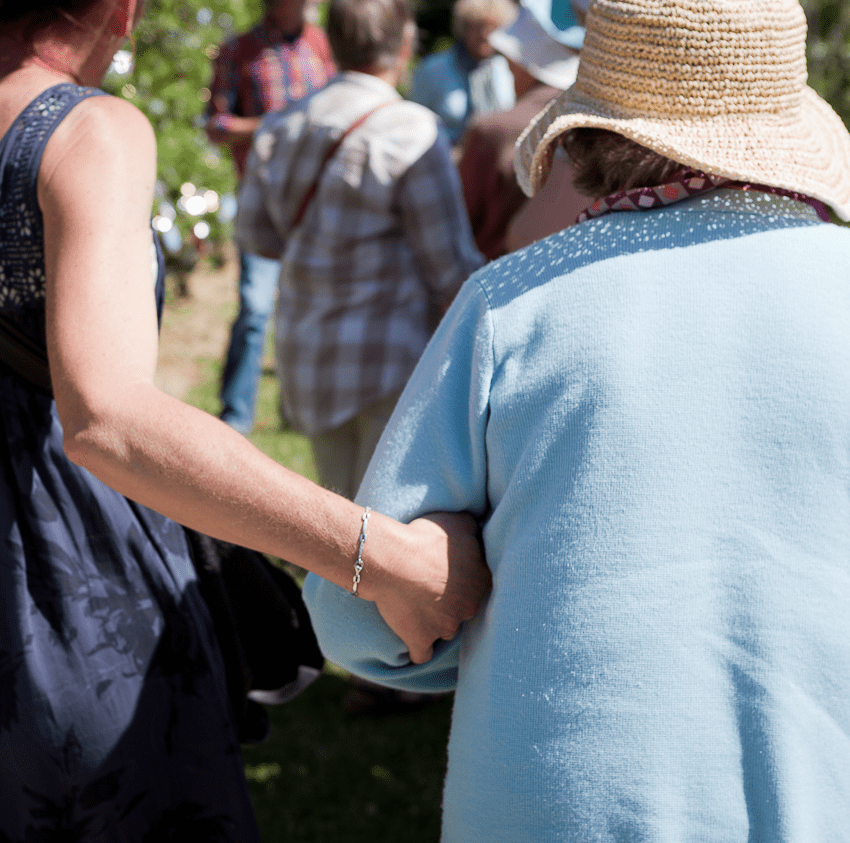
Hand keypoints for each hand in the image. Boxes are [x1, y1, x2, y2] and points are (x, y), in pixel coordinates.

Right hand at [372, 512, 490, 663]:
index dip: (467, 580)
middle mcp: (469, 608)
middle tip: (434, 588)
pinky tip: (413, 639)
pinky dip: (418, 648)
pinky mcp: (421, 640)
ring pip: (447, 630)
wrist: (393, 560)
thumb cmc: (424, 538)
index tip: (453, 575)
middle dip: (453, 602)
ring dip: (437, 623)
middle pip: (466, 610)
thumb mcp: (458, 522)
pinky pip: (422, 654)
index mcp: (481, 581)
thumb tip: (481, 531)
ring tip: (419, 607)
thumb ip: (475, 531)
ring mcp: (446, 627)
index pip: (482, 586)